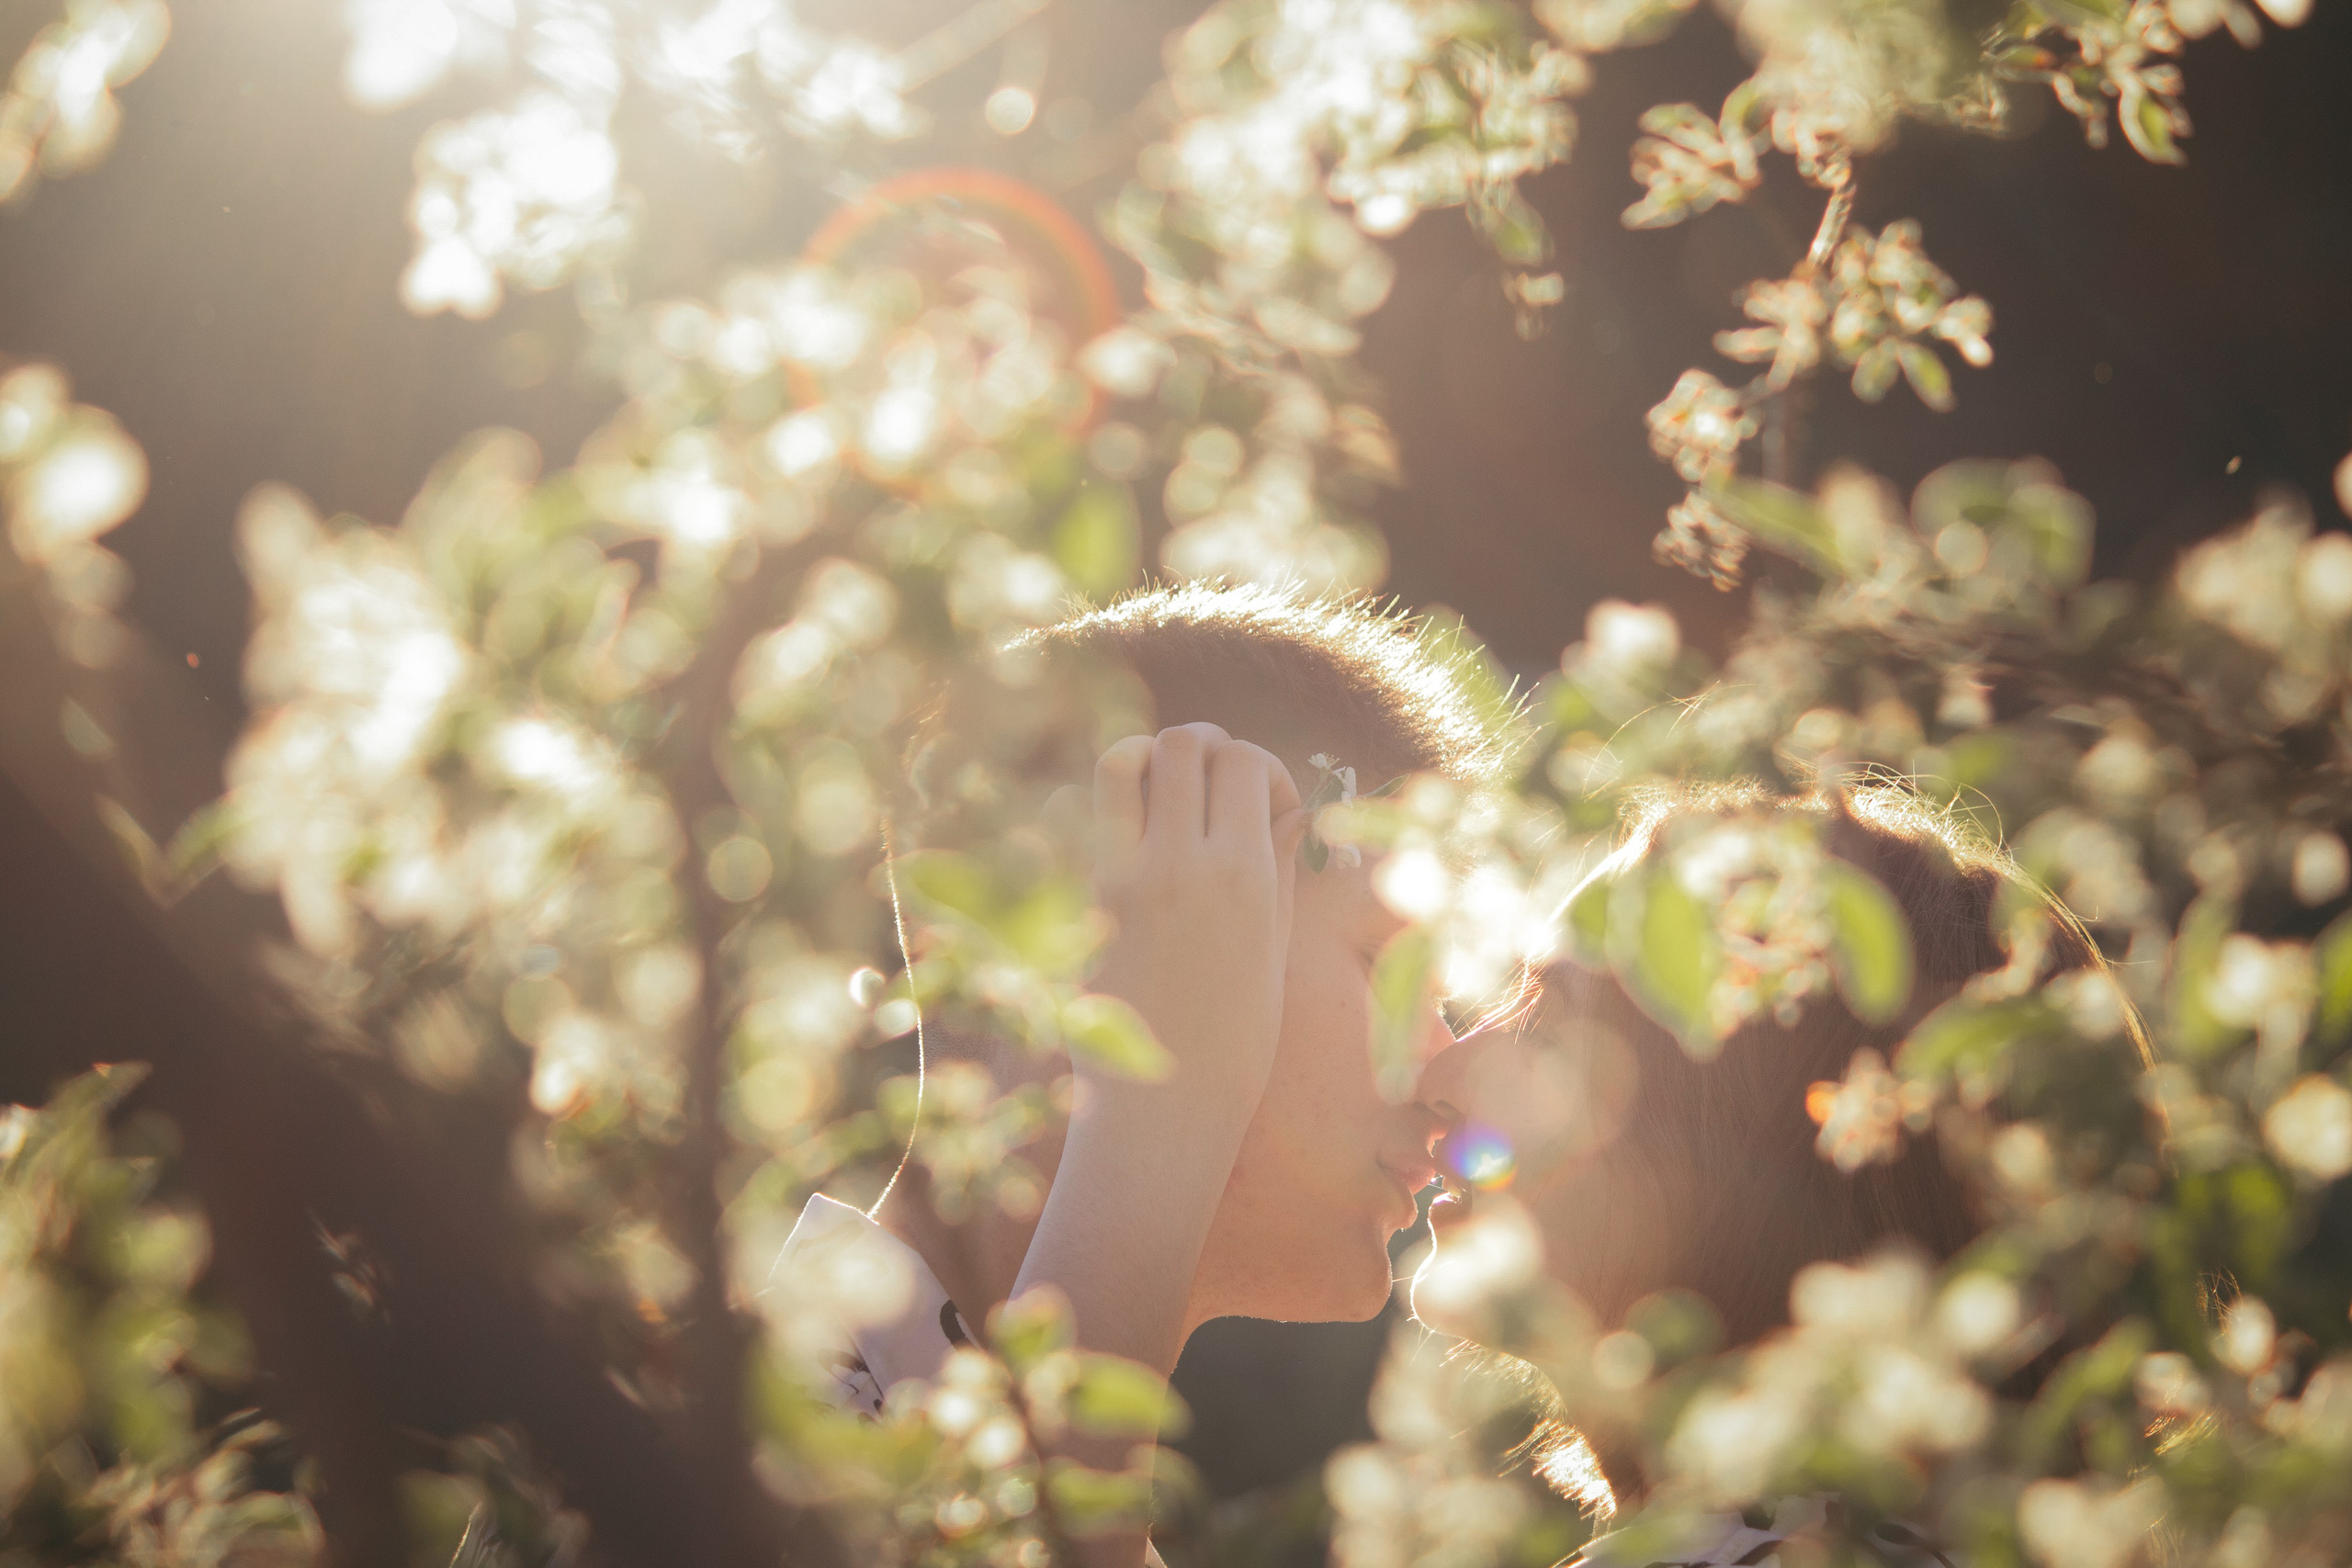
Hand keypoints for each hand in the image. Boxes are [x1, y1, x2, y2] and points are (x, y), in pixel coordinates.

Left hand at [1082, 724, 1304, 1128]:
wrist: (1163, 1107)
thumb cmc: (1237, 1038)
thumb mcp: (1274, 948)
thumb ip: (1278, 865)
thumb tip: (1291, 808)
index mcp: (1240, 873)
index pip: (1243, 761)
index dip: (1260, 767)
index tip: (1267, 806)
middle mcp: (1175, 862)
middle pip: (1183, 744)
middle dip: (1207, 748)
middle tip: (1214, 785)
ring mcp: (1116, 877)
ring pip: (1120, 760)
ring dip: (1147, 759)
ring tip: (1163, 792)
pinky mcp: (1073, 899)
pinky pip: (1072, 815)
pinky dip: (1097, 806)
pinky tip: (1122, 835)